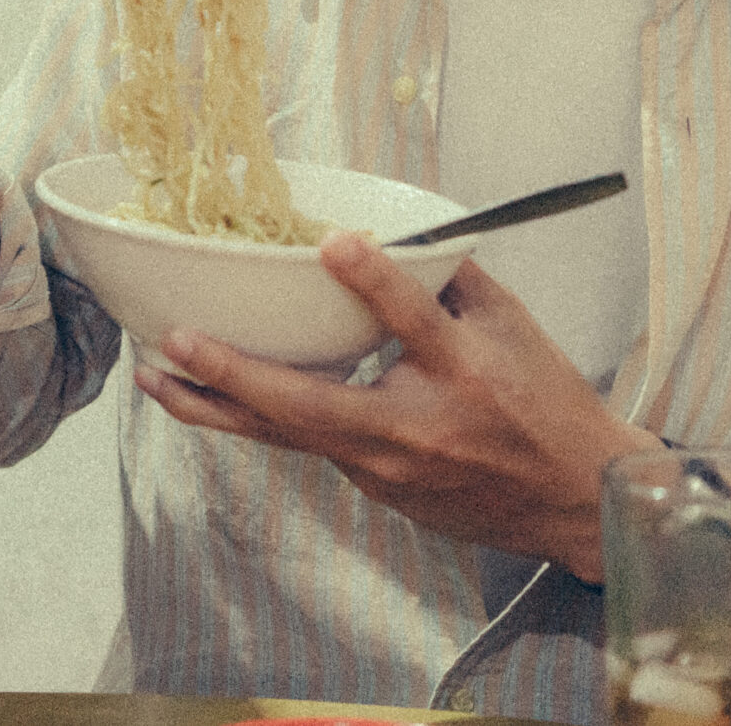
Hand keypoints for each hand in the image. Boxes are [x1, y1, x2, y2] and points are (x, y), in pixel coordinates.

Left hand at [135, 235, 661, 581]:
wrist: (575, 499)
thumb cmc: (547, 403)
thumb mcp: (514, 326)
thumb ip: (452, 278)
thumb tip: (398, 230)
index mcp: (465, 373)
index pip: (415, 322)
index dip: (375, 281)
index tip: (336, 242)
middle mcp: (418, 427)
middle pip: (313, 404)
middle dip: (237, 374)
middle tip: (178, 342)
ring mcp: (389, 469)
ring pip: (288, 436)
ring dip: (217, 408)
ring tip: (155, 380)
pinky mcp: (377, 490)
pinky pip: (310, 447)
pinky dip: (261, 421)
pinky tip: (212, 399)